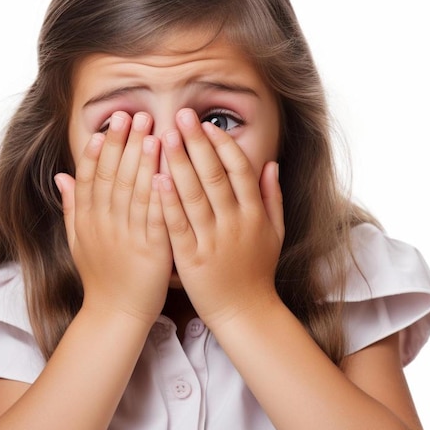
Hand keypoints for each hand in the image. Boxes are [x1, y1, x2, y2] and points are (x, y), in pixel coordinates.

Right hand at [55, 112, 172, 326]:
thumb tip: (60, 177)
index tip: (106, 126)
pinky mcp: (151, 250)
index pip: (90, 178)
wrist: (116, 314)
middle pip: (112, 177)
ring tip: (153, 131)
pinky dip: (160, 192)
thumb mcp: (78, 241)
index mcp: (87, 220)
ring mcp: (127, 237)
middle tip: (133, 115)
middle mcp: (104, 225)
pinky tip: (167, 170)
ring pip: (133, 191)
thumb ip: (71, 207)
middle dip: (123, 144)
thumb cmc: (101, 277)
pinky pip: (155, 216)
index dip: (97, 150)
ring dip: (142, 159)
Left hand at [157, 108, 284, 329]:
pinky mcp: (191, 258)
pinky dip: (168, 201)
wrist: (245, 312)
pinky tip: (156, 178)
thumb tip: (271, 163)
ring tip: (162, 137)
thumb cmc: (257, 271)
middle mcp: (235, 224)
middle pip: (215, 176)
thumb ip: (272, 197)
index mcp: (254, 215)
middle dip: (197, 144)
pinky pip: (178, 225)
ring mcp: (213, 241)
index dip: (223, 146)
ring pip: (195, 196)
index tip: (207, 125)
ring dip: (179, 164)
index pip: (240, 170)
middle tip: (180, 116)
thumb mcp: (274, 233)